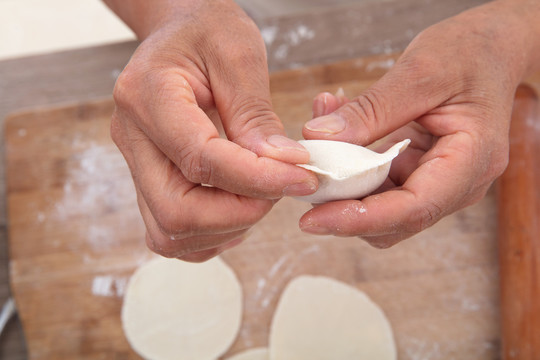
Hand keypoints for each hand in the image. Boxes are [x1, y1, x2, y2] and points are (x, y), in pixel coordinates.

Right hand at [108, 0, 316, 261]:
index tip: (301, 178)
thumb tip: (281, 166)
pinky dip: (208, 234)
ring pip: (170, 231)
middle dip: (239, 212)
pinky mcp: (147, 180)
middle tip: (280, 188)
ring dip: (226, 227)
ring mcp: (136, 163)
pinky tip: (236, 209)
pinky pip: (170, 232)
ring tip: (260, 195)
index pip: (200, 159)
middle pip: (176, 210)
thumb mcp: (240, 55)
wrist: (181, 34)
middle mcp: (132, 136)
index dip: (255, 178)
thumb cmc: (207, 33)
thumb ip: (256, 115)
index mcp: (147, 95)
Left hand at [298, 0, 539, 247]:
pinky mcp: (420, 172)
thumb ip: (370, 110)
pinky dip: (351, 165)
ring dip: (342, 182)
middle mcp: (457, 182)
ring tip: (318, 141)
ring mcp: (439, 181)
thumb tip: (318, 139)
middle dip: (343, 206)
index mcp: (471, 161)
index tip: (313, 219)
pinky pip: (378, 182)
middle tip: (302, 180)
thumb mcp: (420, 72)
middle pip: (393, 218)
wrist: (491, 49)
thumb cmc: (469, 53)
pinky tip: (336, 133)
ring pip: (380, 205)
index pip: (413, 208)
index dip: (360, 219)